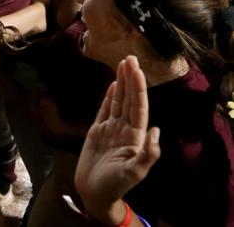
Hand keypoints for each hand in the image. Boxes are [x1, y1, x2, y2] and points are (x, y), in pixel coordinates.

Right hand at [75, 55, 160, 224]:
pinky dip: (109, 97)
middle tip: (130, 57)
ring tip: (123, 65)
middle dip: (130, 79)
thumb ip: (148, 154)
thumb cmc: (114, 186)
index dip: (137, 88)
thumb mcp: (134, 174)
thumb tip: (157, 130)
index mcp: (135, 136)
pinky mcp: (98, 132)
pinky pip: (104, 110)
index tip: (136, 69)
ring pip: (118, 101)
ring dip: (121, 83)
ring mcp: (111, 129)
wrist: (94, 193)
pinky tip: (112, 85)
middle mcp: (125, 129)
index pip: (138, 107)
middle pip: (128, 99)